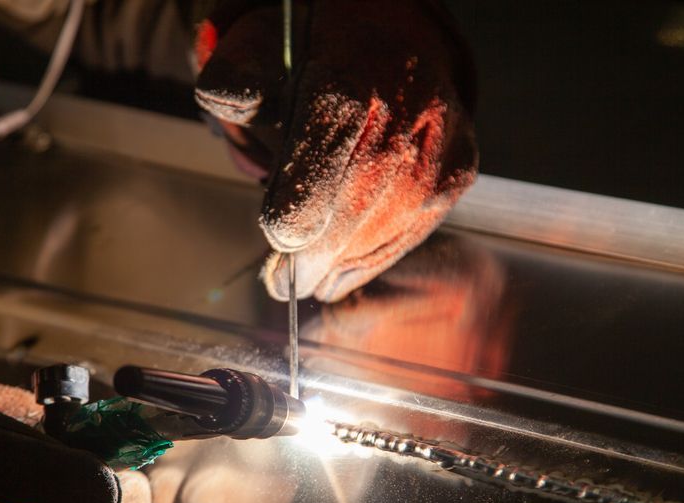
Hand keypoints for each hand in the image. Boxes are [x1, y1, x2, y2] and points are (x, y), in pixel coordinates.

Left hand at [195, 0, 477, 301]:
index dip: (302, 204)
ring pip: (392, 223)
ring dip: (344, 263)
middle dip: (318, 252)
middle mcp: (409, 108)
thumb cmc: (325, 49)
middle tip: (282, 282)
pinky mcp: (458, 171)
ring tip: (308, 282)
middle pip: (362, 197)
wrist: (399, 38)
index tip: (277, 242)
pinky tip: (342, 273)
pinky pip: (414, 230)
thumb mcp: (268, 41)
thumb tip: (226, 97)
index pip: (328, 145)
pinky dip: (373, 258)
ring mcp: (440, 143)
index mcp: (354, 71)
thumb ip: (241, 70)